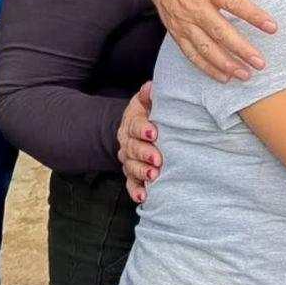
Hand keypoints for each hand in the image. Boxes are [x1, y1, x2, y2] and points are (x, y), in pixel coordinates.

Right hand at [117, 82, 162, 203]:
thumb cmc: (153, 110)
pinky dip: (136, 191)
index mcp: (133, 120)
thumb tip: (151, 87)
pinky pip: (131, 183)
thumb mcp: (150, 100)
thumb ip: (150, 94)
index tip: (154, 132)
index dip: (143, 129)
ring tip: (153, 176)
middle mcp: (128, 140)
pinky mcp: (133, 172)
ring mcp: (129, 158)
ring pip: (130, 166)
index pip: (135, 124)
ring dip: (141, 172)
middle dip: (144, 154)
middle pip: (132, 148)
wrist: (146, 125)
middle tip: (157, 159)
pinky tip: (144, 197)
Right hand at [146, 0, 276, 82]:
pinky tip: (223, 77)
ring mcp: (184, 21)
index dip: (253, 15)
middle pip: (219, 31)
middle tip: (260, 62)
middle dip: (240, 49)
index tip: (272, 27)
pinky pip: (191, 53)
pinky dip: (206, 67)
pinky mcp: (176, 32)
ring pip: (204, 47)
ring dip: (224, 64)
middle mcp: (195, 6)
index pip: (234, 3)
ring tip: (245, 75)